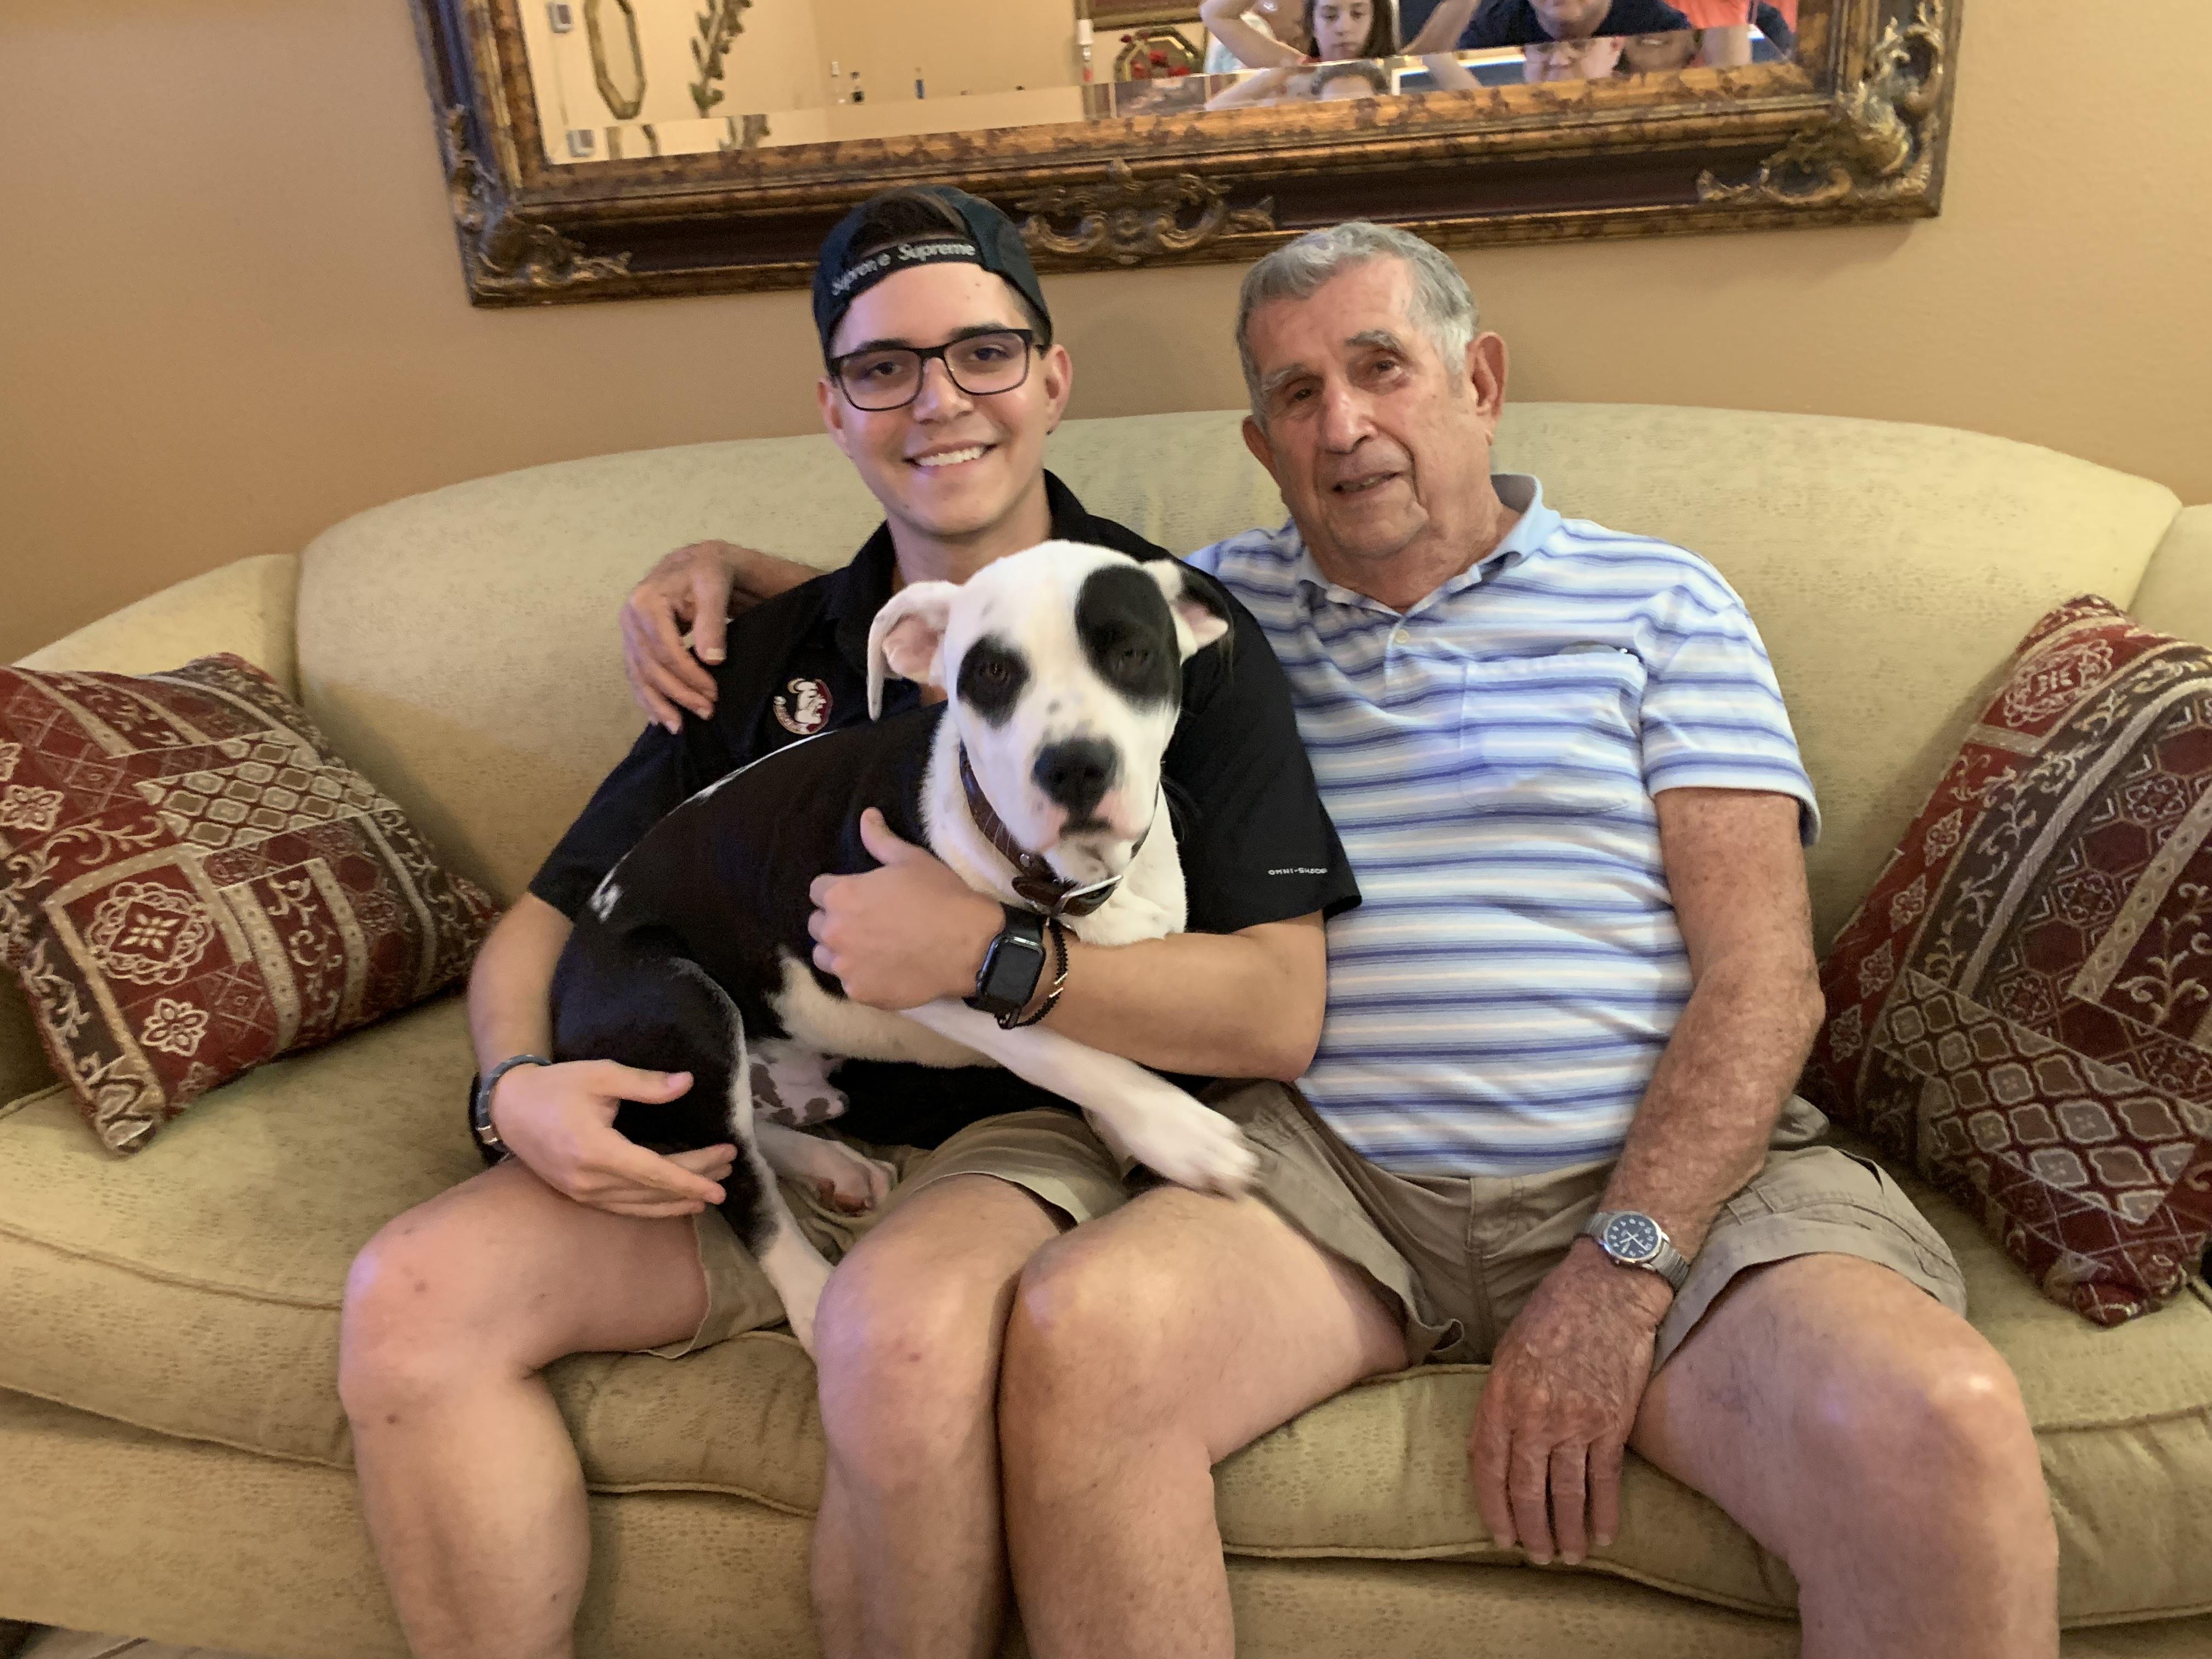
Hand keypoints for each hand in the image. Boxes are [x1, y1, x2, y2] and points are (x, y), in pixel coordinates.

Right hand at [490, 1059, 733, 1217]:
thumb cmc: (557, 1086)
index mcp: (596, 1150)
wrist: (510, 1108)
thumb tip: (686, 1083)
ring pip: (640, 1204)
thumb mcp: (601, 1074)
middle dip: (694, 1181)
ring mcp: (582, 1192)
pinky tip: (677, 1205)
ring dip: (678, 1199)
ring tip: (712, 1192)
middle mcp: (589, 1180)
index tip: (721, 1181)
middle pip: (653, 1189)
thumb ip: (645, 1084)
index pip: (653, 1172)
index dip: (690, 1178)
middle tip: (728, 1170)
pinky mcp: (579, 1195)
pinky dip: (654, 1208)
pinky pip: (624, 1208)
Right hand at [620, 539, 817, 733]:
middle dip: (678, 694)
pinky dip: (646, 697)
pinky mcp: (632, 641)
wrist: (698, 563)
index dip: (689, 676)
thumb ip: (712, 621)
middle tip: (706, 713)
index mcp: (646, 602)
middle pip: (651, 666)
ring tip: (679, 727)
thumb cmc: (709, 571)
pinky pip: (635, 674)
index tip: (713, 694)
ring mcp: (628, 631)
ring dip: (659, 704)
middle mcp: (629, 617)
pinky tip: (657, 717)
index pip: (665, 650)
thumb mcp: (715, 586)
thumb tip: (712, 660)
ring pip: (639, 675)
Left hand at [808, 809, 1001, 1008]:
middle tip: (867, 921)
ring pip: (825, 957)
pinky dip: (862, 976)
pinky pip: (849, 983)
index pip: (818, 890)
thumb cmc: (942, 897)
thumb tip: (866, 816)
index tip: (860, 895)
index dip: (838, 890)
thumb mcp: (912, 860)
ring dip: (840, 950)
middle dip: (836, 920)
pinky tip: (886, 968)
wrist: (971, 946)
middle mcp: (835, 933)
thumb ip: (880, 840)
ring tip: (870, 947)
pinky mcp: (861, 993)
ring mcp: (846, 967)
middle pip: (817, 924)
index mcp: (842, 895)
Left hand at [1468, 1239, 1670, 1565]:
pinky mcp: (1612, 1423)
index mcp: (1501, 1397)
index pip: (1488, 1467)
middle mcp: (1535, 1415)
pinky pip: (1606, 1479)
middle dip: (1530, 1530)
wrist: (1605, 1291)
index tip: (1500, 1537)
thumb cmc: (1551, 1315)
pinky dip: (1605, 1511)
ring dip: (1567, 1531)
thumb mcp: (1507, 1352)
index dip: (1493, 1508)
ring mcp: (1576, 1422)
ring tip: (1569, 1556)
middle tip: (1536, 1557)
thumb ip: (1498, 1402)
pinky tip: (1604, 1534)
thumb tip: (1492, 1447)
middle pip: (1527, 1488)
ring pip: (1566, 1492)